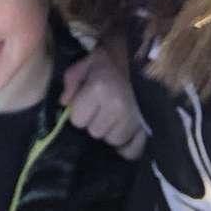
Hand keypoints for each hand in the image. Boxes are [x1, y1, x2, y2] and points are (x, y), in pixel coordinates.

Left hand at [61, 45, 146, 160]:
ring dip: (110, 131)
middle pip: (94, 132)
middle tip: (101, 106)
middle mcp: (116, 107)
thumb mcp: (85, 64)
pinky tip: (124, 129)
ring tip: (113, 114)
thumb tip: (64, 104)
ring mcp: (133, 119)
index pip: (77, 120)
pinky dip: (126, 144)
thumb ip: (71, 82)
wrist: (140, 59)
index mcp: (99, 89)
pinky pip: (131, 151)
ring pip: (112, 141)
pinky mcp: (146, 128)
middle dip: (94, 121)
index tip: (86, 101)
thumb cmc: (108, 62)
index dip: (79, 111)